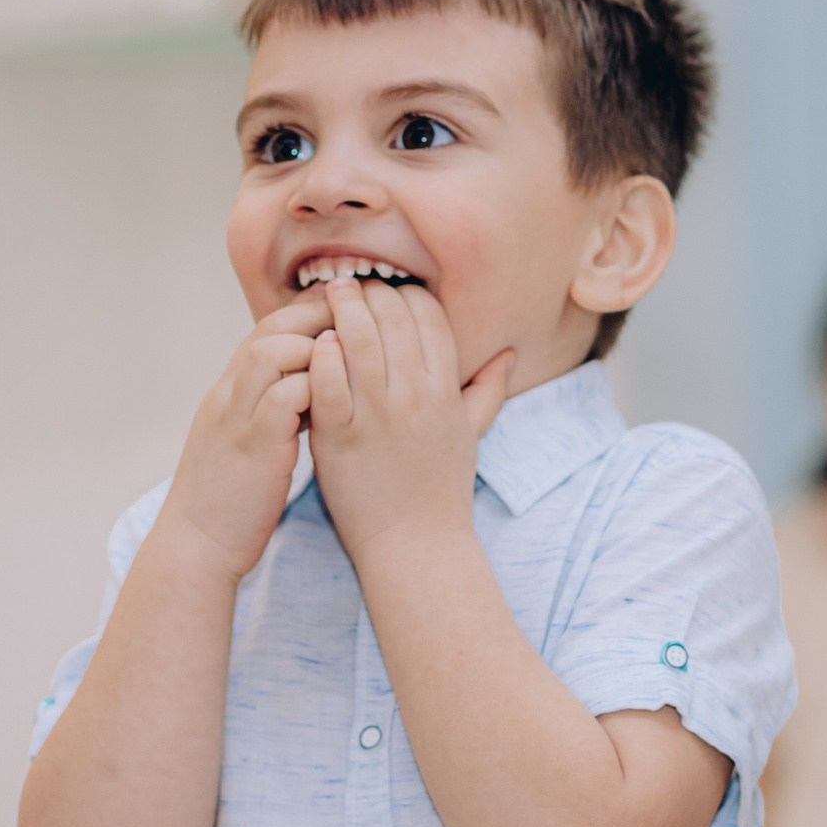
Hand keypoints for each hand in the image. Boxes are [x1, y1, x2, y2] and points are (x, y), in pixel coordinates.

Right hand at [152, 291, 333, 582]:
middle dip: (318, 319)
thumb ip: (271, 408)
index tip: (347, 317)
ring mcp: (236, 417)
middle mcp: (228, 394)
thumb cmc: (231, 497)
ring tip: (351, 364)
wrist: (197, 544)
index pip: (267, 328)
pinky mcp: (252, 445)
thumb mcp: (246, 439)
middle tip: (362, 327)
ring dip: (315, 349)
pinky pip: (283, 396)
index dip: (309, 315)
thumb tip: (314, 385)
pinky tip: (342, 403)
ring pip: (270, 351)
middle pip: (270, 328)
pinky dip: (315, 389)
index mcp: (228, 391)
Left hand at [304, 276, 514, 555]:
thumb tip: (510, 355)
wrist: (413, 544)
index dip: (408, 294)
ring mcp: (377, 416)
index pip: (429, 318)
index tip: (389, 290)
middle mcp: (415, 398)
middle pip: (393, 319)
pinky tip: (316, 341)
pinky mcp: (339, 436)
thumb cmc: (440, 489)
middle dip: (372, 291)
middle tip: (352, 282)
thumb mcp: (470, 435)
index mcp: (445, 392)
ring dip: (343, 308)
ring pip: (359, 340)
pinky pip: (328, 380)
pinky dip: (321, 353)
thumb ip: (489, 390)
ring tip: (329, 293)